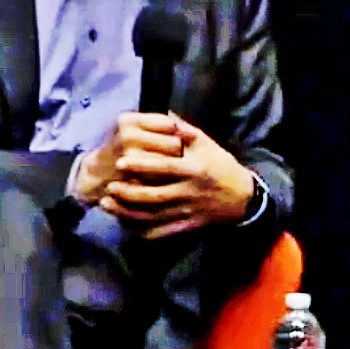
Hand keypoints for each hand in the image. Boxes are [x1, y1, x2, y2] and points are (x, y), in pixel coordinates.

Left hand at [91, 115, 256, 239]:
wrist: (241, 198)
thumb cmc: (220, 166)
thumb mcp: (207, 144)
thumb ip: (183, 130)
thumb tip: (164, 115)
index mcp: (194, 170)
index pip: (164, 168)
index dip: (141, 166)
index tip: (120, 162)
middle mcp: (190, 193)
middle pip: (154, 197)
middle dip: (128, 193)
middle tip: (109, 187)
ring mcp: (187, 213)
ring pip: (152, 217)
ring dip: (127, 212)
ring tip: (108, 204)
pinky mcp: (186, 227)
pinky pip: (159, 233)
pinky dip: (139, 230)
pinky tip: (124, 222)